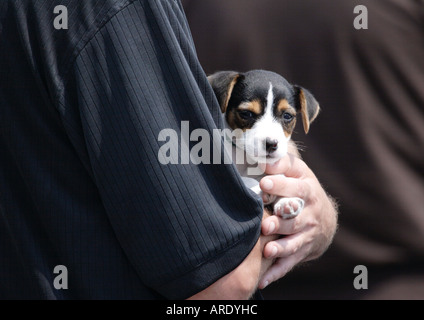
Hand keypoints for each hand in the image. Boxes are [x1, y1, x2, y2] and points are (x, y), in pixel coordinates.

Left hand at [258, 153, 337, 288]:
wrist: (323, 217)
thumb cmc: (302, 188)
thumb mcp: (298, 172)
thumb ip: (282, 164)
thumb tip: (264, 159)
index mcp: (308, 191)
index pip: (296, 188)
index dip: (280, 185)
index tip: (264, 183)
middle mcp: (309, 215)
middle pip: (295, 219)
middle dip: (281, 222)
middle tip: (265, 224)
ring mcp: (306, 235)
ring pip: (294, 243)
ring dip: (281, 247)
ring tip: (268, 251)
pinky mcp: (301, 251)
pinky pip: (289, 263)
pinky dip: (277, 272)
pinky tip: (263, 280)